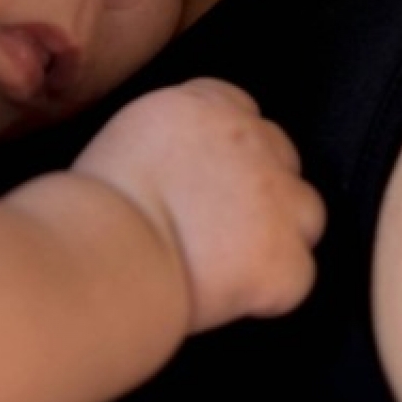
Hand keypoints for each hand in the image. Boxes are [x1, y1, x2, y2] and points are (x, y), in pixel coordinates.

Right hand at [72, 78, 323, 333]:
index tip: (211, 178)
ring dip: (280, 235)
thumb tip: (183, 166)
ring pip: (306, 212)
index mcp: (206, 105)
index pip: (241, 110)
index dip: (230, 151)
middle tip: (220, 225)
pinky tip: (231, 297)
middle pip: (282, 156)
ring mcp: (277, 198)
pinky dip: (271, 292)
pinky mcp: (286, 257)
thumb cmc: (94, 207)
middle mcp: (251, 140)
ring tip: (232, 263)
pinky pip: (297, 276)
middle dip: (261, 189)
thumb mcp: (128, 138)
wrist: (108, 254)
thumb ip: (172, 140)